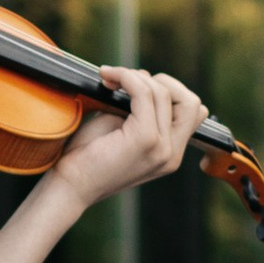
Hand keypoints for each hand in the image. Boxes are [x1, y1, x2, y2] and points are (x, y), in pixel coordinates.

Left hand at [52, 65, 204, 206]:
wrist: (69, 185)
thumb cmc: (87, 157)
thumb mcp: (120, 128)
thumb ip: (140, 107)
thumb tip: (145, 77)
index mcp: (169, 154)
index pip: (193, 113)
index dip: (171, 92)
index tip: (137, 89)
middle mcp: (172, 154)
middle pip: (190, 102)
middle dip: (162, 82)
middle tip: (128, 82)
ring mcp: (162, 149)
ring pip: (164, 93)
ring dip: (135, 76)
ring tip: (110, 79)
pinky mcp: (145, 140)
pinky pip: (144, 94)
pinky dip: (127, 78)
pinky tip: (108, 78)